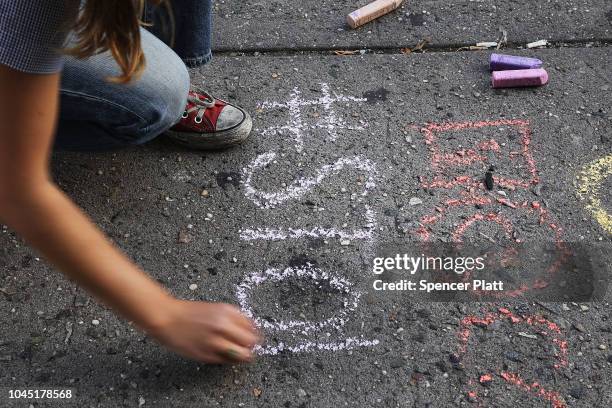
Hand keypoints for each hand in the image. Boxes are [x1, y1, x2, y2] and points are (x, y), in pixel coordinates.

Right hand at [146, 299, 261, 363]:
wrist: (167, 318)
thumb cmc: (190, 313)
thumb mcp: (216, 308)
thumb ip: (234, 318)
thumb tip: (251, 330)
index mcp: (227, 311)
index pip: (253, 326)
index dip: (254, 333)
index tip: (252, 336)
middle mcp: (223, 326)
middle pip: (251, 341)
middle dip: (251, 345)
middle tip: (247, 346)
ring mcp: (215, 341)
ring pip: (243, 354)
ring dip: (243, 355)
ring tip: (238, 353)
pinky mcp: (207, 355)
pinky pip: (226, 360)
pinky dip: (227, 359)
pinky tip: (221, 353)